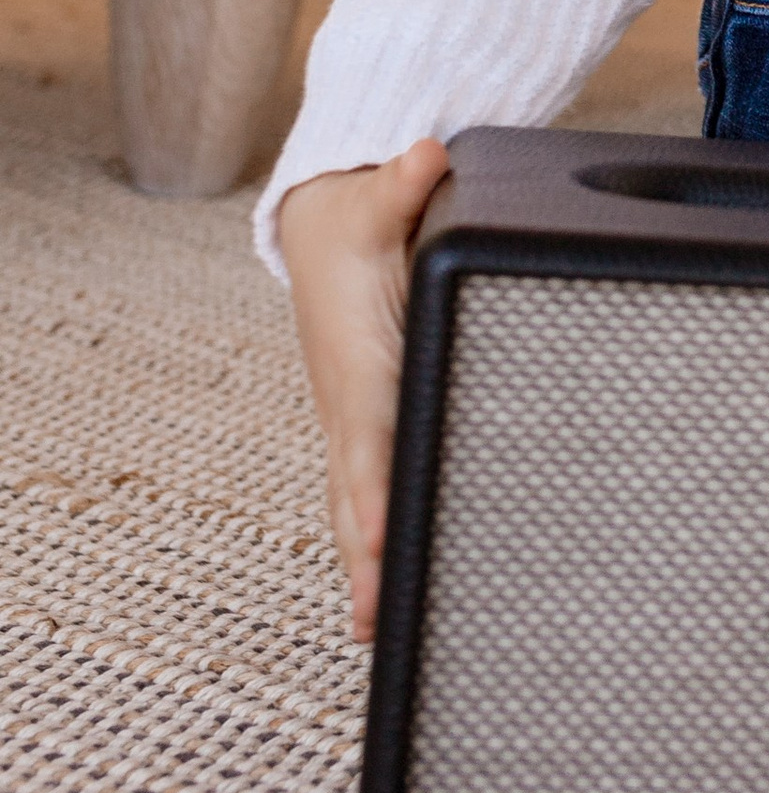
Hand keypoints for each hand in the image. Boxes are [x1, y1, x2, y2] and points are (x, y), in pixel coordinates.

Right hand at [275, 139, 449, 641]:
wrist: (319, 229)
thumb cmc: (357, 221)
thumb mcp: (381, 199)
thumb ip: (405, 183)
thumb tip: (426, 154)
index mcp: (358, 358)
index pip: (366, 429)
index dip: (367, 482)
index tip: (372, 528)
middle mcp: (350, 402)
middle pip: (354, 491)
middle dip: (361, 556)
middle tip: (372, 624)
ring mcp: (355, 423)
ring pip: (356, 506)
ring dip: (364, 566)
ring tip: (376, 638)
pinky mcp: (368, 429)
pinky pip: (370, 495)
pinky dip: (373, 545)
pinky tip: (390, 599)